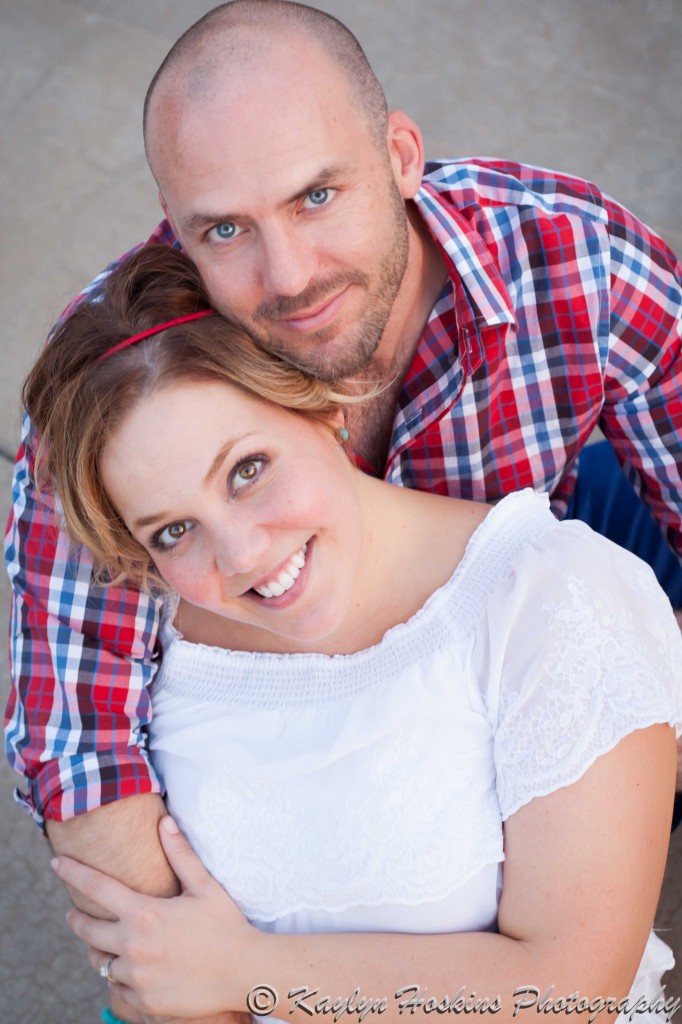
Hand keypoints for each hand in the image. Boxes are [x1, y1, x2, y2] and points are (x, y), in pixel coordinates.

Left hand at [52, 817, 257, 1017]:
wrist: (244, 972)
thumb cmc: (226, 925)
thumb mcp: (204, 886)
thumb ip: (180, 854)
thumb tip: (164, 821)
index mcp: (143, 914)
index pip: (97, 888)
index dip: (74, 873)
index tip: (56, 864)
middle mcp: (133, 946)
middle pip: (88, 931)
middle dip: (78, 920)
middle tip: (75, 915)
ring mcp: (136, 977)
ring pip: (103, 963)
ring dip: (105, 953)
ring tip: (113, 946)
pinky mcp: (144, 1001)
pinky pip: (119, 989)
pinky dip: (122, 978)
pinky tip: (134, 971)